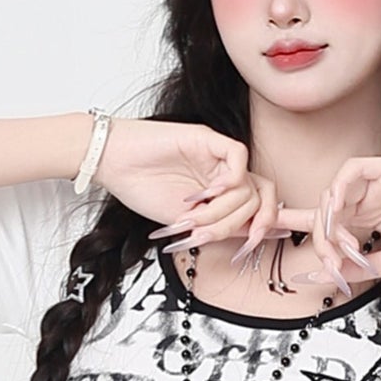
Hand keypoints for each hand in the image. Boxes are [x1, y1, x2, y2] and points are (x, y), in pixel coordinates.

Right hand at [88, 116, 269, 240]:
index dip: (268, 224)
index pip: (261, 203)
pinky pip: (238, 156)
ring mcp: (217, 156)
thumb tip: (250, 238)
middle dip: (241, 224)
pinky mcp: (207, 138)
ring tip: (195, 217)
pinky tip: (209, 192)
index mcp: (221, 192)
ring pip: (249, 185)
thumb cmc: (141, 189)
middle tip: (212, 234)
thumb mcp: (187, 222)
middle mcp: (223, 173)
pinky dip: (231, 179)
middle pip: (261, 197)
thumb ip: (219, 227)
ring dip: (222, 211)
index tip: (255, 242)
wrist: (113, 165)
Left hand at [278, 159, 380, 297]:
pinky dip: (340, 191)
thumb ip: (356, 267)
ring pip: (332, 194)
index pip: (325, 221)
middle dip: (317, 237)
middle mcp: (366, 200)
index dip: (296, 225)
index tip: (271, 235)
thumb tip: (322, 275)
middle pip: (322, 211)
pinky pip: (349, 171)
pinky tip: (343, 210)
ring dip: (330, 222)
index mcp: (367, 220)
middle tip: (330, 260)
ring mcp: (374, 183)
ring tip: (344, 244)